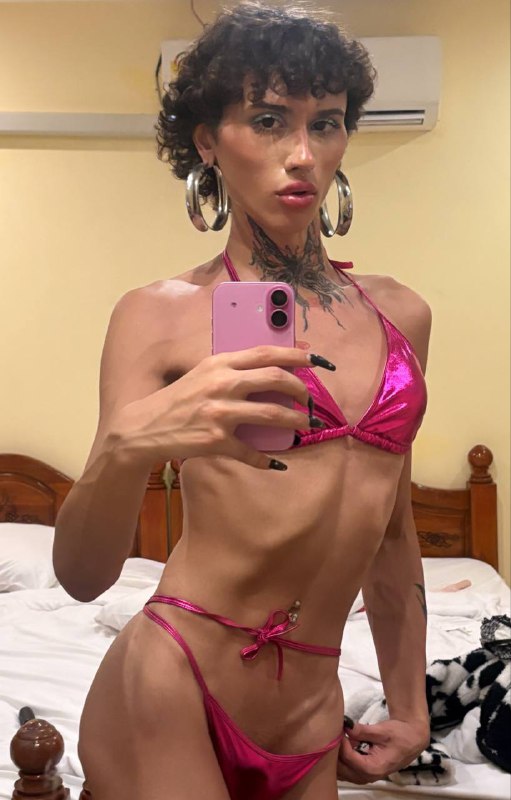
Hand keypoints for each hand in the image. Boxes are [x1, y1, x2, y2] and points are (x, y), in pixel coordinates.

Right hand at [111, 346, 331, 469]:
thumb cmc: (177, 400)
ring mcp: (220, 413)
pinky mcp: (216, 440)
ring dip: (295, 421)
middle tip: (309, 399)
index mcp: (219, 363)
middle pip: (276, 380)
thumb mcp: (202, 374)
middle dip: (300, 390)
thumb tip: (270, 369)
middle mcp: (222, 384)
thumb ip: (232, 369)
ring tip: (305, 425)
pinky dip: (266, 459)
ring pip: (272, 415)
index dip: (296, 355)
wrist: (144, 428)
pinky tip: (275, 462)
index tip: (316, 361)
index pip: (266, 353)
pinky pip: (251, 451)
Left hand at [337, 719, 429, 784]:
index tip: (341, 729)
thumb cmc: (399, 735)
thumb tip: (345, 726)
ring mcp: (364, 776)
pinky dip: (341, 759)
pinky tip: (344, 743)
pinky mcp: (362, 773)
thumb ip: (362, 730)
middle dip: (336, 750)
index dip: (342, 743)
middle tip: (337, 733)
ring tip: (340, 738)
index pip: (348, 758)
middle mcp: (367, 776)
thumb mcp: (382, 730)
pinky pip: (345, 770)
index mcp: (373, 768)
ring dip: (337, 756)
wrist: (411, 739)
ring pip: (341, 771)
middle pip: (341, 768)